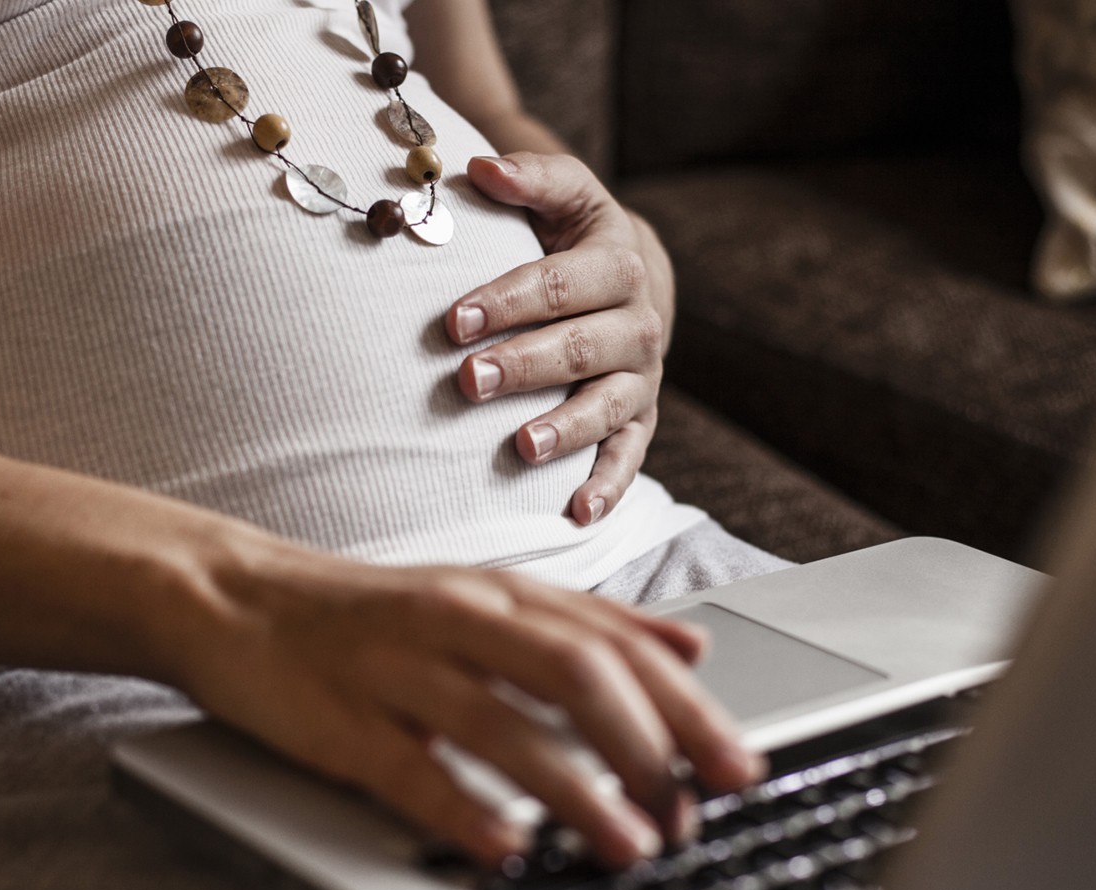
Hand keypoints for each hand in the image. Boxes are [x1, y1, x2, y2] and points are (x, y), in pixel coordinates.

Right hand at [176, 549, 762, 867]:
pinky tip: (506, 847)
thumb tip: (688, 650)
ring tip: (630, 843)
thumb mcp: (483, 597)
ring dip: (576, 790)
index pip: (613, 644)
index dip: (684, 707)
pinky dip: (463, 809)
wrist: (233, 598)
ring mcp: (397, 670)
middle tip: (698, 807)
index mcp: (500, 595)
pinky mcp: (340, 722)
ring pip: (501, 725)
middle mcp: (457, 622)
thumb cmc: (369, 613)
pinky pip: (409, 770)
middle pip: (575, 674)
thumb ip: (584, 622)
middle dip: (650, 744)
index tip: (736, 763)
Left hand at [446, 152, 677, 526]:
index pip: (560, 283)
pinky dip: (607, 487)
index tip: (454, 320)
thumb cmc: (574, 236)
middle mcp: (639, 323)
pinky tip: (575, 513)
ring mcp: (641, 378)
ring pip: (608, 406)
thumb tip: (480, 169)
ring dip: (565, 428)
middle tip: (469, 380)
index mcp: (616, 263)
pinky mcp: (640, 421)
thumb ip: (528, 178)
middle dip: (526, 366)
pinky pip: (629, 458)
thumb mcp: (564, 195)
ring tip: (520, 446)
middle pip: (582, 347)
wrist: (629, 279)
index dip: (508, 301)